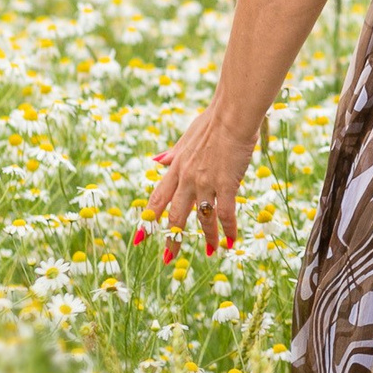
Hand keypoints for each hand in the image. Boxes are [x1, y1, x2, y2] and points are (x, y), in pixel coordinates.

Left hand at [141, 106, 254, 258]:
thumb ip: (172, 153)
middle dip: (171, 239)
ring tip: (209, 252)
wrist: (232, 113)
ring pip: (202, 218)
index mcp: (176, 168)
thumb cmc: (213, 121)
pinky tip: (231, 242)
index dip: (148, 220)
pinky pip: (226, 213)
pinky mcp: (226, 183)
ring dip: (206, 237)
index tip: (139, 239)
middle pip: (175, 216)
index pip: (157, 199)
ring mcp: (206, 182)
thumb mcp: (186, 137)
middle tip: (168, 259)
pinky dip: (228, 229)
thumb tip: (156, 160)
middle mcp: (187, 178)